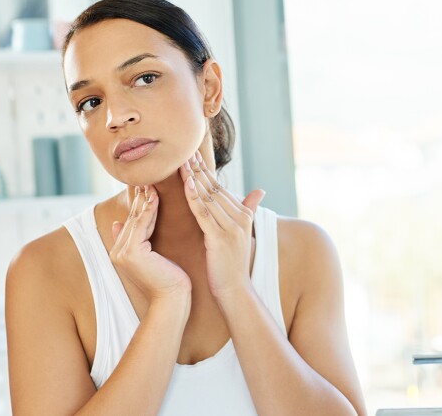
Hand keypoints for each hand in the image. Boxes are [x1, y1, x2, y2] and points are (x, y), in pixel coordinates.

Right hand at [110, 185, 192, 306]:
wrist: (173, 300)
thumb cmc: (171, 280)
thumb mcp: (152, 255)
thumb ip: (139, 238)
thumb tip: (117, 221)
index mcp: (122, 252)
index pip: (134, 222)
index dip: (141, 203)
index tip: (148, 184)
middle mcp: (118, 251)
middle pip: (133, 217)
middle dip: (142, 196)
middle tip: (148, 175)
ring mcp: (122, 252)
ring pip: (136, 219)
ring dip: (145, 198)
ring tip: (152, 180)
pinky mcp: (131, 252)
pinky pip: (142, 225)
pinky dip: (149, 210)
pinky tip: (155, 196)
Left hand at [180, 151, 265, 302]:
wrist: (236, 290)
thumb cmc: (234, 264)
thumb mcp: (243, 233)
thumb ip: (249, 209)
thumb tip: (260, 191)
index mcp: (243, 214)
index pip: (220, 188)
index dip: (205, 171)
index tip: (192, 156)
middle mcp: (239, 217)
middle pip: (214, 188)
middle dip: (198, 169)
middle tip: (183, 152)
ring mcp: (231, 228)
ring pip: (208, 197)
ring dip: (193, 178)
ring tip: (180, 162)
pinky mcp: (219, 238)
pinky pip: (204, 214)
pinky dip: (194, 198)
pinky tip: (186, 184)